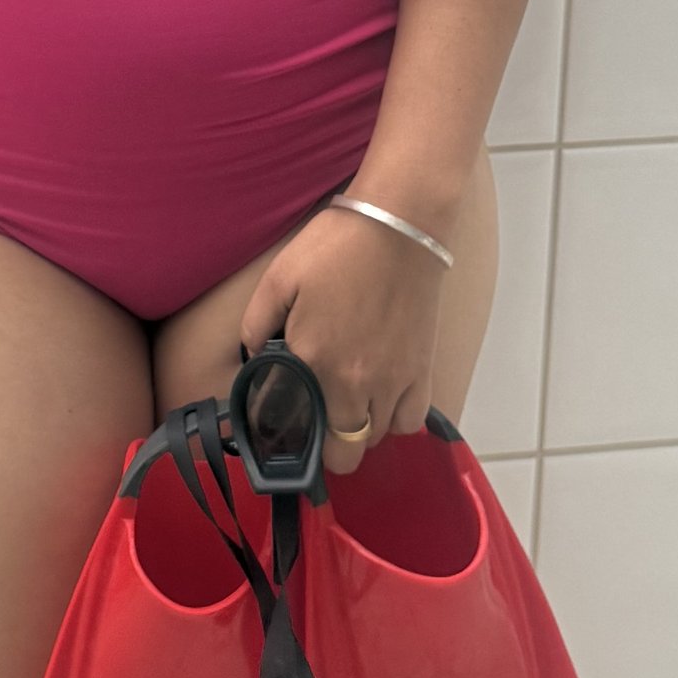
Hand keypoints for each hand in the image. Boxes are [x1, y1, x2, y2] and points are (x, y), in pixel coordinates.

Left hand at [242, 203, 444, 476]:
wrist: (399, 225)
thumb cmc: (335, 247)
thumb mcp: (278, 278)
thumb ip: (256, 324)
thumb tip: (254, 355)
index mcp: (315, 362)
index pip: (303, 432)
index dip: (296, 440)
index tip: (291, 426)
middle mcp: (357, 383)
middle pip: (346, 452)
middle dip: (330, 445)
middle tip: (321, 416)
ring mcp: (395, 380)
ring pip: (379, 438)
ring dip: (362, 429)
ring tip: (351, 402)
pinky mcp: (423, 369)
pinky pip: (412, 420)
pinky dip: (398, 418)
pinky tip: (385, 396)